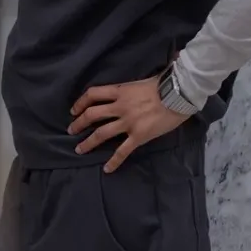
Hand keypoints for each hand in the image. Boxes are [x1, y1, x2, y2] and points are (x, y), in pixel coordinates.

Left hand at [67, 77, 190, 172]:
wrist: (179, 95)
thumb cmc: (163, 85)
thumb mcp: (139, 82)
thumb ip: (127, 89)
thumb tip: (123, 90)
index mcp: (119, 91)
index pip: (92, 94)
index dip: (80, 102)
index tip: (74, 110)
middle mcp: (120, 107)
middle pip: (92, 115)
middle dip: (79, 123)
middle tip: (71, 130)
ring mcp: (128, 122)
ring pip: (102, 133)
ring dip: (88, 142)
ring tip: (79, 149)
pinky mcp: (139, 136)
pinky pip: (123, 151)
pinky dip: (114, 161)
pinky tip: (106, 168)